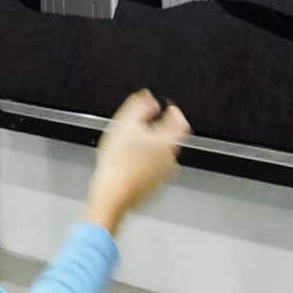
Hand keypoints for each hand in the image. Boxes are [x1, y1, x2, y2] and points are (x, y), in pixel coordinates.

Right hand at [85, 90, 190, 233]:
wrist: (112, 195)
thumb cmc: (117, 163)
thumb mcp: (125, 125)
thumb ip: (140, 106)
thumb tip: (148, 98)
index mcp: (167, 142)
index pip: (181, 122)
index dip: (175, 112)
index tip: (168, 108)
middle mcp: (170, 159)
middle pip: (172, 139)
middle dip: (161, 130)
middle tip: (146, 125)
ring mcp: (164, 175)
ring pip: (163, 156)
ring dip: (153, 147)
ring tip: (135, 145)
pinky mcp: (155, 187)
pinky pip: (155, 170)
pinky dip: (146, 163)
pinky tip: (131, 163)